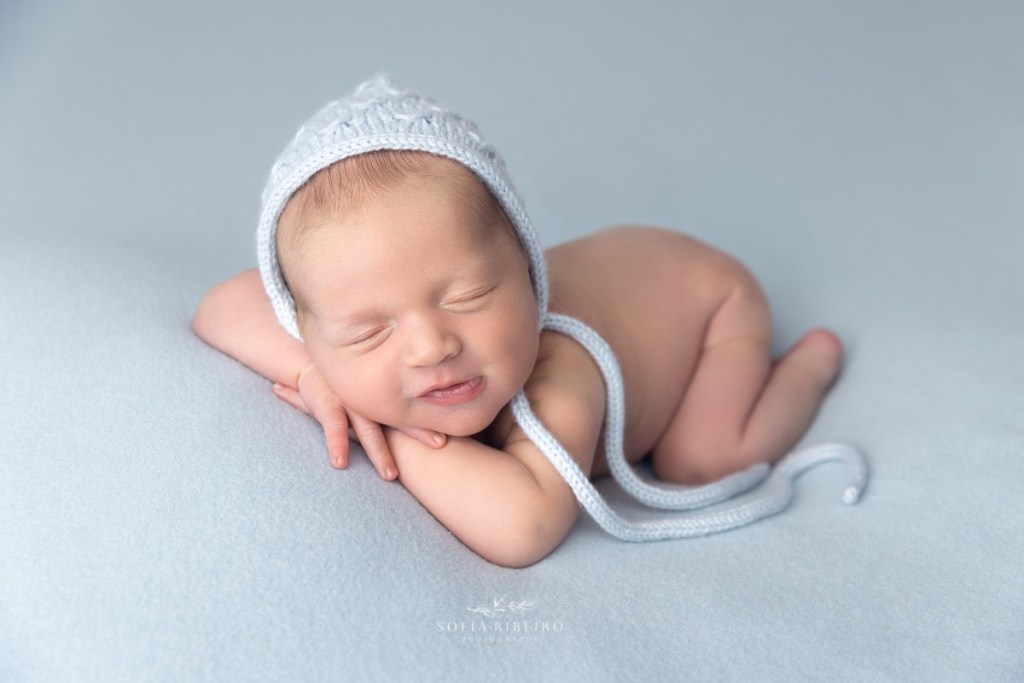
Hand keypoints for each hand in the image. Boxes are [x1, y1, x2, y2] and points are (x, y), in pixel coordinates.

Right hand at [271, 364, 445, 479]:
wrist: (309, 369)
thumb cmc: (344, 386)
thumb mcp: (369, 394)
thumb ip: (391, 407)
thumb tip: (425, 432)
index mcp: (382, 397)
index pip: (411, 409)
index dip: (430, 419)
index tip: (450, 433)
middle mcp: (370, 399)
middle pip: (397, 417)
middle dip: (418, 431)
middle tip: (440, 444)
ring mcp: (349, 401)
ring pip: (367, 429)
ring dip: (379, 452)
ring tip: (390, 475)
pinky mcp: (326, 405)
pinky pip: (334, 427)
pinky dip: (337, 444)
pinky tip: (340, 462)